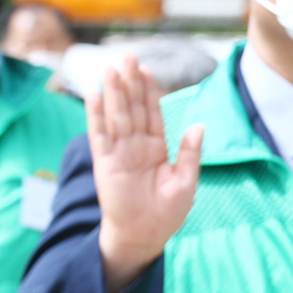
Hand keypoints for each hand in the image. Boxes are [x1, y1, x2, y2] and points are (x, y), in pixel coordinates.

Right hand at [89, 54, 201, 290]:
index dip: (150, 91)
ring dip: (114, 92)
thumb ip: (190, 153)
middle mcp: (136, 146)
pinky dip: (96, 116)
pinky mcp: (105, 163)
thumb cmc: (166, 212)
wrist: (144, 235)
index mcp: (157, 148)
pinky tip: (95, 96)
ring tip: (112, 68)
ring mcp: (119, 152)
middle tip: (126, 56)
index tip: (147, 68)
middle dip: (130, 82)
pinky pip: (100, 135)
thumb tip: (198, 125)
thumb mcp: (186, 181)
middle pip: (133, 108)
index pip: (152, 113)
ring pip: (117, 116)